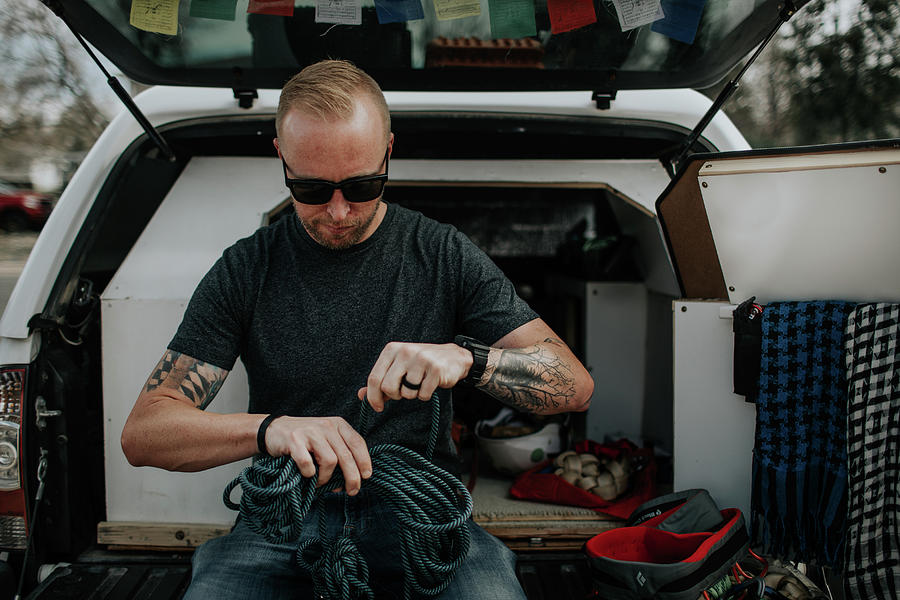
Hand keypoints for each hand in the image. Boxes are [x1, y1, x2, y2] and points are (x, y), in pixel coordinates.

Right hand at [263, 415, 371, 494]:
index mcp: (338, 424)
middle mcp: (326, 425)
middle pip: (346, 456)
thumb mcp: (326, 440)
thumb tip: (349, 482)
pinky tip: (307, 475)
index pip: (357, 443)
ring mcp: (310, 432)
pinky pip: (308, 464)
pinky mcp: (294, 440)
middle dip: (352, 477)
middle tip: (352, 491)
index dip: (364, 461)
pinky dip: (309, 474)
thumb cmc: (304, 440)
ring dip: (326, 478)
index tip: (367, 476)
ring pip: (330, 461)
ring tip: (320, 482)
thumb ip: (340, 454)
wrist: (273, 430)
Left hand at [357, 342, 472, 411]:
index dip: (373, 397)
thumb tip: (361, 396)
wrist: (454, 357)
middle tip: (403, 392)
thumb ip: (380, 381)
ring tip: (419, 384)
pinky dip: (425, 395)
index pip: (374, 378)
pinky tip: (430, 385)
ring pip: (406, 393)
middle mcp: (405, 352)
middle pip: (388, 387)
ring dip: (412, 395)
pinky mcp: (436, 370)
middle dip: (395, 396)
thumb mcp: (398, 367)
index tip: (377, 407)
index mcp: (392, 350)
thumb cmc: (421, 364)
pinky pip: (422, 395)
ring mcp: (421, 360)